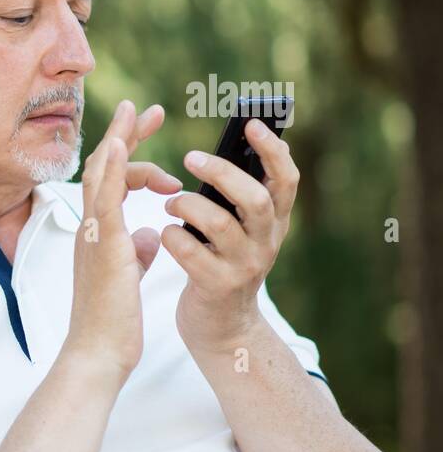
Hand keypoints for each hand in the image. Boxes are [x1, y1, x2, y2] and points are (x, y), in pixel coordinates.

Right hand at [64, 100, 181, 376]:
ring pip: (99, 174)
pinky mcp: (102, 244)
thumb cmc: (112, 320)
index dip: (128, 152)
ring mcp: (93, 233)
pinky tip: (120, 144)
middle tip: (143, 107)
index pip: (111, 181)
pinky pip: (103, 197)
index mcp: (99, 232)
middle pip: (102, 167)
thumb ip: (137, 249)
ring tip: (136, 111)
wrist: (99, 350)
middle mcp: (91, 227)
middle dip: (123, 133)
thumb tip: (151, 235)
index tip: (145, 128)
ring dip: (118, 138)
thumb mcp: (129, 274)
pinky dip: (110, 167)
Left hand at [161, 118, 298, 350]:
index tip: (250, 124)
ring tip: (170, 204)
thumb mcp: (240, 231)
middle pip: (253, 198)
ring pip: (221, 224)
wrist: (223, 327)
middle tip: (190, 156)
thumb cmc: (222, 264)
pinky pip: (192, 254)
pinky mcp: (218, 287)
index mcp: (274, 222)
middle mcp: (266, 242)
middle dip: (221, 172)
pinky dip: (173, 237)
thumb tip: (224, 151)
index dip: (272, 150)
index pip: (286, 180)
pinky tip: (165, 234)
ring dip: (188, 205)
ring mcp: (245, 267)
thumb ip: (236, 199)